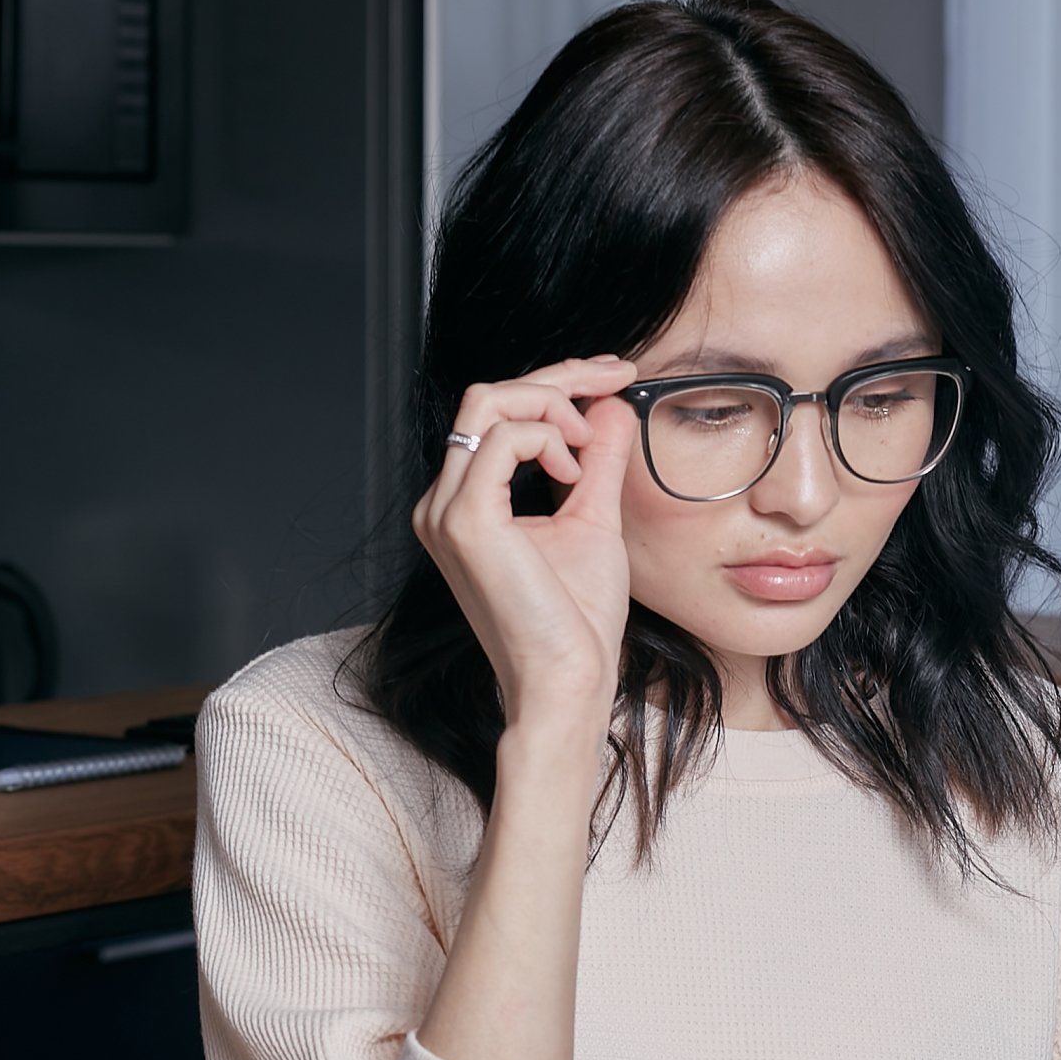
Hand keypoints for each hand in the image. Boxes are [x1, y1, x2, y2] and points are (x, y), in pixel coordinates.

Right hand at [411, 358, 638, 737]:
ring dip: (553, 403)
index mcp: (465, 502)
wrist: (566, 683)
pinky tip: (575, 474)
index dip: (557, 382)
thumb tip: (611, 406)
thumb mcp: (593, 520)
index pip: (498, 414)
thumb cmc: (575, 622)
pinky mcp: (465, 520)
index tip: (614, 375)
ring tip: (591, 446)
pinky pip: (503, 438)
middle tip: (618, 376)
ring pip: (488, 402)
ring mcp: (446, 509)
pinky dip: (547, 438)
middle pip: (489, 395)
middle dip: (559, 375)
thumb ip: (599, 460)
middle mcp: (443, 502)